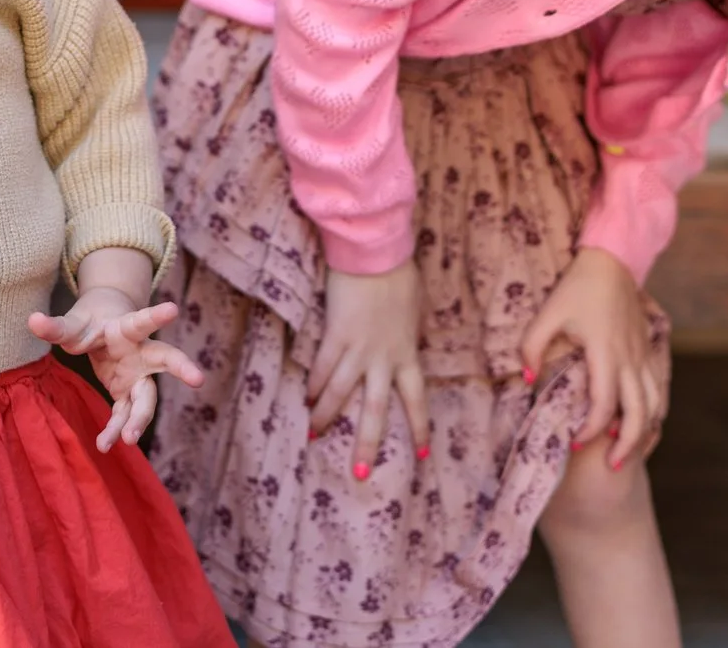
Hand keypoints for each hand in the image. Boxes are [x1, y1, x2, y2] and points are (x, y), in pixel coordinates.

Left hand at [31, 285, 202, 452]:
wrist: (104, 327)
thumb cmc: (90, 323)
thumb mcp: (72, 323)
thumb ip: (55, 325)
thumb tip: (32, 320)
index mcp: (127, 328)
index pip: (142, 321)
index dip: (157, 316)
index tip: (173, 309)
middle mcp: (141, 351)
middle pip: (165, 359)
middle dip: (181, 367)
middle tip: (198, 378)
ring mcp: (138, 374)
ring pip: (146, 397)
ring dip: (139, 418)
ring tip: (127, 439)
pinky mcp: (129, 392)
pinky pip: (126, 414)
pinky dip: (117, 428)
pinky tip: (106, 444)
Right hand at [308, 261, 428, 480]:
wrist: (376, 254)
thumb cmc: (398, 276)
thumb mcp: (413, 310)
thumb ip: (406, 331)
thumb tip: (404, 338)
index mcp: (407, 354)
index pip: (416, 399)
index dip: (418, 428)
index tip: (420, 455)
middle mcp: (383, 359)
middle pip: (375, 410)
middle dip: (368, 443)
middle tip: (361, 473)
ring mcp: (358, 348)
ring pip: (340, 393)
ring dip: (327, 417)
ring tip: (315, 435)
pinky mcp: (335, 334)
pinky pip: (322, 366)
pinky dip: (314, 384)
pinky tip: (306, 398)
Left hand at [520, 247, 664, 469]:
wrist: (613, 260)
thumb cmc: (577, 287)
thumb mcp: (548, 314)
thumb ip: (531, 346)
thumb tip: (524, 380)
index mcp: (605, 353)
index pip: (603, 405)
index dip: (590, 431)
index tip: (574, 443)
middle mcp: (629, 359)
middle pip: (640, 414)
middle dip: (627, 445)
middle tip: (612, 466)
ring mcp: (643, 355)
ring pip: (656, 404)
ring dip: (644, 430)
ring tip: (628, 449)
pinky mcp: (649, 349)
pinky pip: (660, 388)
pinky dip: (656, 410)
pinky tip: (646, 422)